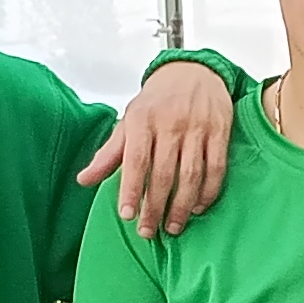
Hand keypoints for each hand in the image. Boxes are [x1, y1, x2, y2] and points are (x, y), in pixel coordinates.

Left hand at [81, 61, 235, 232]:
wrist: (193, 72)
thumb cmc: (157, 101)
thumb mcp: (129, 121)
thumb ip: (109, 153)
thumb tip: (84, 180)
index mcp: (143, 120)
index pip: (136, 160)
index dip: (131, 189)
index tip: (127, 214)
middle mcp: (170, 124)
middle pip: (163, 174)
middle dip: (155, 207)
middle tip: (148, 230)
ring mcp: (197, 129)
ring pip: (191, 175)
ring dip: (181, 206)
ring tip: (172, 227)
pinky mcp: (219, 133)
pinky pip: (216, 169)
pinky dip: (208, 192)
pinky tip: (197, 207)